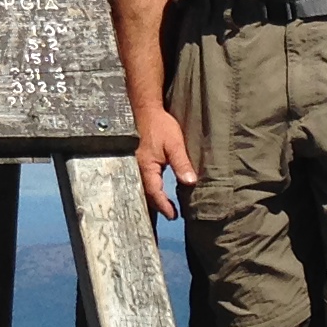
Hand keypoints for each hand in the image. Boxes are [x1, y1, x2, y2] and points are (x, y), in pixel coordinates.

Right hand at [136, 103, 195, 218]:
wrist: (146, 110)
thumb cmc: (160, 126)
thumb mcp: (175, 144)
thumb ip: (181, 163)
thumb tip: (190, 182)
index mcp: (147, 167)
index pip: (155, 192)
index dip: (164, 205)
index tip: (173, 215)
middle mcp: (138, 168)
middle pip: (147, 193)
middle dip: (158, 206)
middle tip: (171, 215)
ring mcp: (136, 165)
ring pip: (144, 187)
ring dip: (154, 198)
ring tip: (165, 206)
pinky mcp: (138, 161)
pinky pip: (144, 180)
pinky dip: (151, 189)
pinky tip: (157, 190)